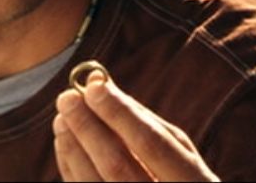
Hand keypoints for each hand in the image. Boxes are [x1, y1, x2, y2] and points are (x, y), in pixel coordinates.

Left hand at [53, 71, 218, 181]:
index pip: (151, 144)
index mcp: (193, 182)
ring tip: (62, 118)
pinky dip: (71, 166)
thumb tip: (99, 83)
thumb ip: (142, 119)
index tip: (93, 86)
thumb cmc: (180, 176)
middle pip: (116, 166)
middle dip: (88, 128)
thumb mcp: (177, 150)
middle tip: (67, 98)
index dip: (120, 114)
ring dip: (73, 147)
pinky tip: (66, 142)